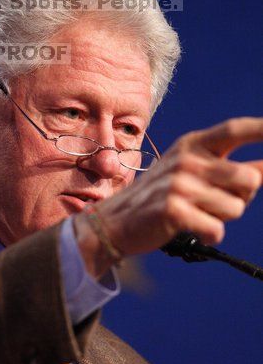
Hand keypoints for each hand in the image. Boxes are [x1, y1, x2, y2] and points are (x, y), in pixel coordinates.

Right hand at [74, 117, 262, 276]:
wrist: (115, 221)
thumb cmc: (160, 197)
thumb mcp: (189, 172)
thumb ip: (227, 169)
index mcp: (192, 144)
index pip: (234, 130)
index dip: (262, 129)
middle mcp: (187, 160)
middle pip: (249, 179)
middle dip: (242, 197)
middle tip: (214, 202)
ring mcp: (179, 184)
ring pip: (236, 208)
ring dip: (223, 218)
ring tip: (196, 214)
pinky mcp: (173, 210)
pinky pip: (217, 229)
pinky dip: (210, 234)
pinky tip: (190, 228)